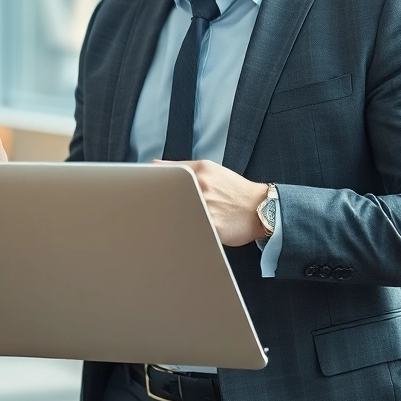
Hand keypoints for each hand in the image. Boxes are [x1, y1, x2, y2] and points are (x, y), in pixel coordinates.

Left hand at [154, 159, 268, 246]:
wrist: (261, 208)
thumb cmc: (234, 190)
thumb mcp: (209, 169)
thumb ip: (180, 166)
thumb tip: (153, 165)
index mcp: (199, 173)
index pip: (166, 178)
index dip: (150, 188)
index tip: (138, 196)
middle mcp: (203, 188)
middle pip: (169, 199)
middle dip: (157, 207)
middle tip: (145, 214)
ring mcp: (208, 208)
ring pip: (177, 217)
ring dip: (167, 222)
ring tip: (161, 226)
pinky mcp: (214, 228)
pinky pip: (191, 232)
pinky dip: (183, 234)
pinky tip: (181, 235)